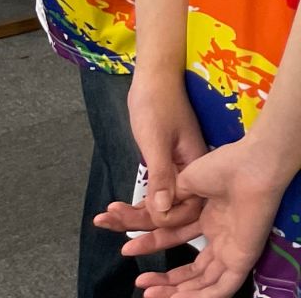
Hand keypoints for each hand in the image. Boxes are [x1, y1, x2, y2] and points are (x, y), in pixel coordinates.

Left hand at [92, 75, 207, 237]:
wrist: (154, 78)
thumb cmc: (157, 105)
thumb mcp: (156, 141)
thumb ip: (162, 175)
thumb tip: (162, 211)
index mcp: (197, 166)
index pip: (187, 208)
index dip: (162, 219)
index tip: (133, 218)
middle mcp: (193, 172)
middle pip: (172, 209)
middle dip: (140, 220)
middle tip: (107, 220)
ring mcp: (181, 168)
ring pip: (161, 203)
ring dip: (133, 214)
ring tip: (103, 219)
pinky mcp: (168, 165)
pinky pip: (156, 192)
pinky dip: (137, 202)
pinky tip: (115, 208)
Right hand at [114, 136, 290, 292]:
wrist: (251, 164)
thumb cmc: (225, 166)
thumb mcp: (188, 183)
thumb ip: (169, 202)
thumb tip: (149, 213)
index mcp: (211, 218)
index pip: (179, 242)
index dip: (154, 248)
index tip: (127, 248)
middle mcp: (222, 237)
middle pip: (192, 270)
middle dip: (164, 279)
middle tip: (139, 281)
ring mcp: (234, 249)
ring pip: (205, 284)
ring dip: (176, 292)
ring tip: (149, 292)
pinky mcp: (244, 258)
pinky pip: (223, 288)